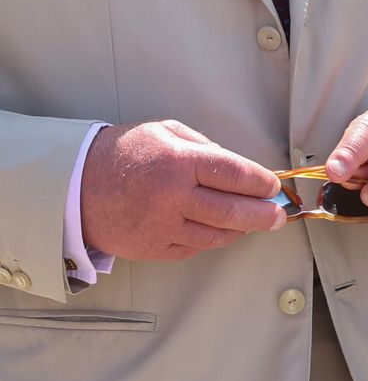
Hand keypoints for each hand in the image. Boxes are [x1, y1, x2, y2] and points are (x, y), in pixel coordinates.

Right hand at [81, 120, 285, 261]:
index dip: (259, 182)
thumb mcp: (165, 132)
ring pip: (216, 236)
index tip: (273, 186)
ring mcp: (163, 227)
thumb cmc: (125, 153)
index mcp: (179, 162)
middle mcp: (173, 197)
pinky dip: (212, 240)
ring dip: (242, 231)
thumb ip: (203, 147)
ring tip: (256, 223)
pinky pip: (193, 248)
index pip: (234, 174)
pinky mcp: (153, 248)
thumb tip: (237, 167)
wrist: (76, 185)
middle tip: (278, 215)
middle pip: (232, 211)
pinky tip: (223, 231)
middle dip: (263, 215)